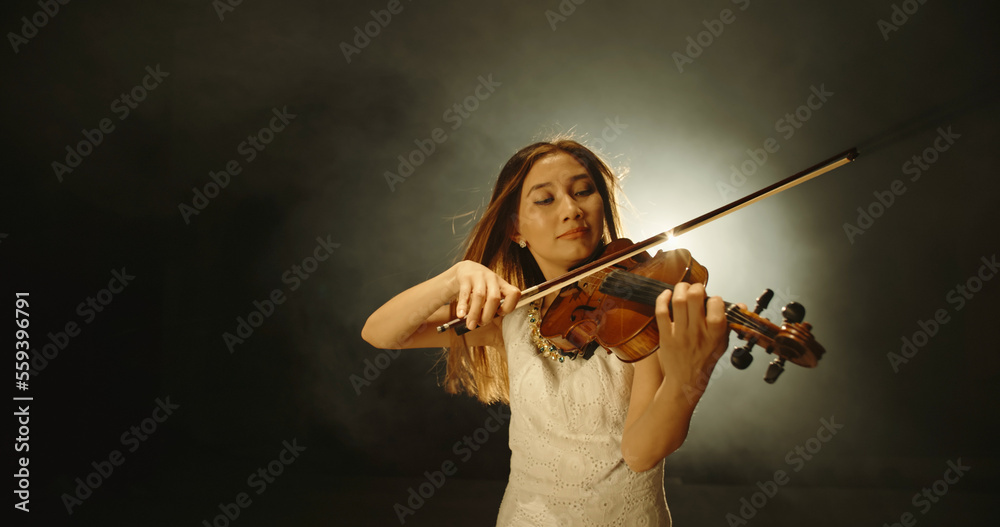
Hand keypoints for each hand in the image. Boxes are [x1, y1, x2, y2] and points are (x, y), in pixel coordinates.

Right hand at [451, 261, 520, 329]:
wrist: (467, 268)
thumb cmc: (482, 286)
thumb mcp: (492, 291)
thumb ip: (493, 305)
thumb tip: (485, 322)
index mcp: (502, 284)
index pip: (514, 294)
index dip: (509, 307)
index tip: (499, 313)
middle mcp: (492, 279)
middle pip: (494, 298)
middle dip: (488, 315)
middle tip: (481, 324)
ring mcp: (479, 277)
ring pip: (479, 296)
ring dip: (475, 314)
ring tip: (470, 325)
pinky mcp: (466, 278)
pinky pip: (465, 293)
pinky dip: (463, 306)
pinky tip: (461, 315)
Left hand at [654, 282, 728, 398]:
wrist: (686, 381)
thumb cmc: (705, 361)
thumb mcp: (723, 343)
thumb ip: (730, 323)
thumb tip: (741, 304)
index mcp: (715, 334)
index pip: (716, 305)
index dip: (715, 298)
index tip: (713, 300)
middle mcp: (697, 332)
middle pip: (694, 297)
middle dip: (696, 287)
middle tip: (696, 289)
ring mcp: (680, 334)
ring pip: (678, 301)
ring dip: (680, 288)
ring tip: (683, 288)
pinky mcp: (665, 336)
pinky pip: (661, 312)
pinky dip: (662, 299)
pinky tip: (667, 294)